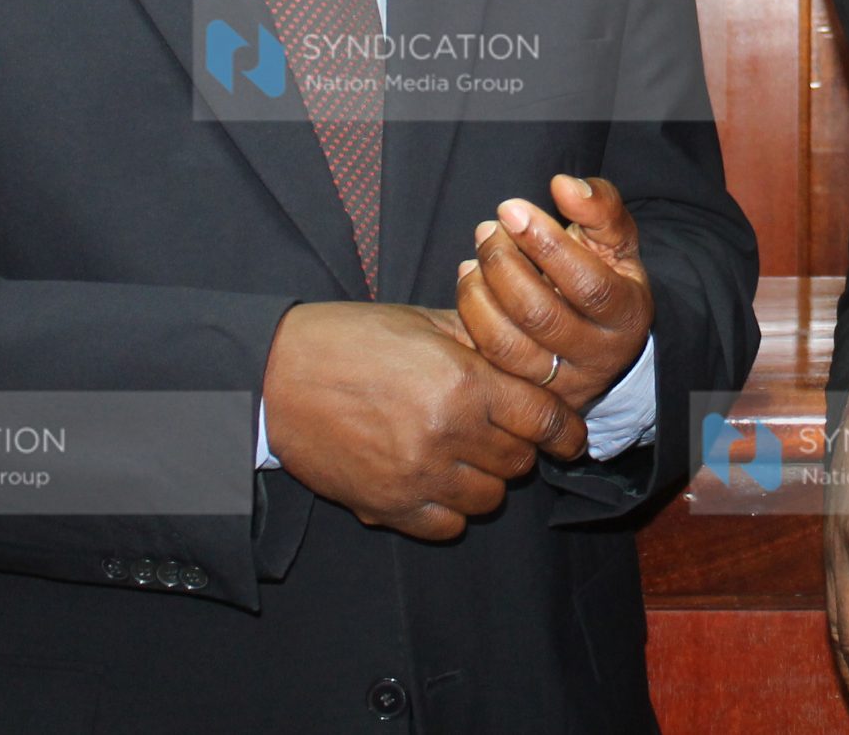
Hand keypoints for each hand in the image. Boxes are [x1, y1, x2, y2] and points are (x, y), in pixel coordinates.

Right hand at [261, 301, 586, 540]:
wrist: (276, 376)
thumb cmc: (350, 339)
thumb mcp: (423, 323)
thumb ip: (481, 341)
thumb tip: (527, 353)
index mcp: (464, 382)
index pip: (545, 419)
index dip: (566, 432)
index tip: (571, 440)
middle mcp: (448, 434)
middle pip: (519, 462)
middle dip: (518, 446)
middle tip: (498, 430)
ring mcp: (418, 476)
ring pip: (488, 498)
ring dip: (486, 479)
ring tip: (463, 454)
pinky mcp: (387, 506)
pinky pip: (447, 526)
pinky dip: (451, 509)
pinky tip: (436, 480)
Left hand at [455, 174, 654, 416]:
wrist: (605, 339)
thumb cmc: (606, 275)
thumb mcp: (617, 240)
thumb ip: (600, 207)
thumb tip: (563, 186)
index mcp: (628, 315)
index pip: (588, 285)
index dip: (546, 245)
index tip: (511, 208)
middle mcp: (598, 356)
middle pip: (540, 315)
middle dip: (504, 264)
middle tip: (488, 229)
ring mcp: (561, 383)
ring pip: (507, 345)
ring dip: (479, 293)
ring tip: (475, 257)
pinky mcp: (526, 396)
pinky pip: (487, 362)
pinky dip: (471, 316)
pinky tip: (470, 283)